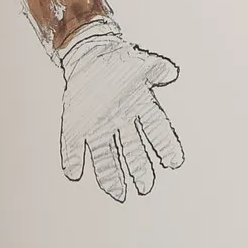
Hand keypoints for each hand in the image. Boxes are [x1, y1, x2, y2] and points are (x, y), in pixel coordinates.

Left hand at [57, 22, 183, 200]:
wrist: (90, 54)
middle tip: (145, 187)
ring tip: (117, 194)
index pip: (155, 129)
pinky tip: (73, 173)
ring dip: (110, 173)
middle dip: (138, 168)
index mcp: (138, 106)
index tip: (174, 163)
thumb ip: (157, 68)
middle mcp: (120, 121)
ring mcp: (97, 125)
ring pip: (105, 154)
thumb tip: (171, 72)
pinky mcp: (76, 125)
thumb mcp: (140, 61)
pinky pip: (73, 145)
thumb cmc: (119, 61)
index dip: (165, 145)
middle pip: (131, 149)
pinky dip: (73, 159)